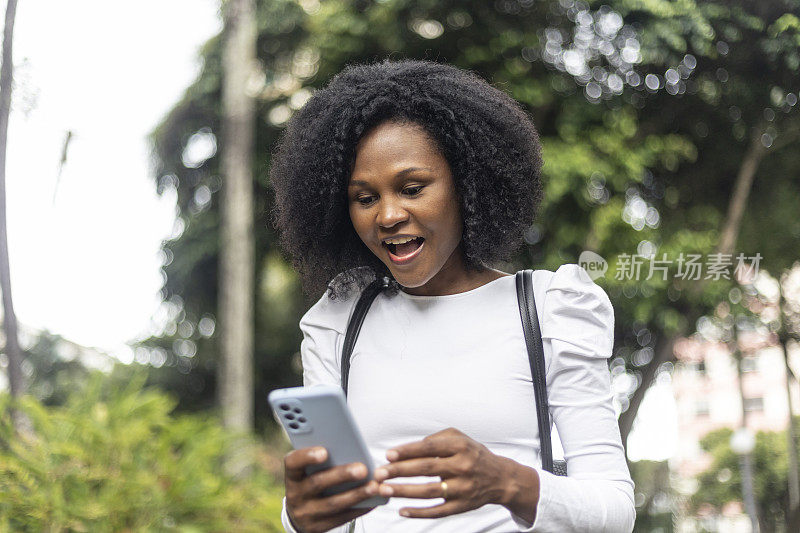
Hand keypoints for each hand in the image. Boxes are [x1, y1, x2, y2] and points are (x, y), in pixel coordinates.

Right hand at [283, 446, 380, 532]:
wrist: (300, 514)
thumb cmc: (311, 481)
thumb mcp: (308, 471)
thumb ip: (322, 460)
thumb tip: (350, 448)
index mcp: (292, 475)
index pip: (293, 463)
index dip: (307, 456)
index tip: (324, 452)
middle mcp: (295, 495)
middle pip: (318, 483)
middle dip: (342, 475)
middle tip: (363, 469)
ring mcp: (306, 513)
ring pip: (333, 504)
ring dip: (356, 494)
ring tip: (374, 486)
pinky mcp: (318, 527)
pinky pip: (341, 518)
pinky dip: (359, 508)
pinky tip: (373, 500)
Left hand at [372, 427, 535, 518]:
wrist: (501, 478)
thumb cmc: (474, 455)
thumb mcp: (460, 438)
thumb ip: (437, 438)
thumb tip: (412, 447)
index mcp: (460, 447)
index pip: (430, 448)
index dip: (408, 451)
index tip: (389, 455)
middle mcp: (463, 466)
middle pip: (426, 469)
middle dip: (400, 471)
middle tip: (380, 473)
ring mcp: (463, 488)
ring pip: (429, 492)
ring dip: (405, 491)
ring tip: (385, 490)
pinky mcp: (462, 506)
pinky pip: (438, 511)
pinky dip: (419, 513)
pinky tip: (403, 511)